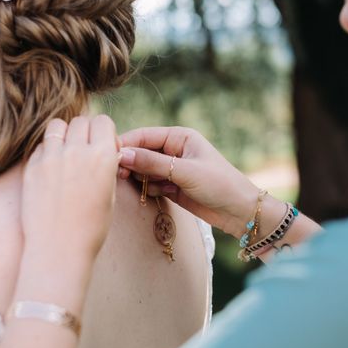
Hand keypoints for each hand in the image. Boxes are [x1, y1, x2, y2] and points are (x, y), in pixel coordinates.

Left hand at [21, 115, 120, 259]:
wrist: (59, 249)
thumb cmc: (91, 227)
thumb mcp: (110, 194)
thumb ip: (106, 166)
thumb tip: (102, 150)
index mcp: (102, 157)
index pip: (103, 122)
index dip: (105, 132)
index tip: (104, 148)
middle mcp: (77, 151)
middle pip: (81, 121)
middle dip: (86, 132)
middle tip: (85, 151)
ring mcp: (51, 157)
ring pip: (57, 126)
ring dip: (64, 135)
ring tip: (66, 154)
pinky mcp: (32, 167)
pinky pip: (41, 146)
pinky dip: (48, 151)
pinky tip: (52, 170)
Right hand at [119, 126, 260, 238]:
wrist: (239, 212)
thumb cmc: (219, 185)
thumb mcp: (184, 172)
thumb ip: (152, 164)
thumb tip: (122, 155)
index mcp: (179, 136)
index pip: (143, 135)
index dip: (125, 144)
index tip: (108, 155)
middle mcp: (173, 150)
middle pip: (140, 152)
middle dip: (131, 164)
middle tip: (120, 176)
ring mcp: (171, 169)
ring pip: (143, 170)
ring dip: (144, 179)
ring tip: (159, 187)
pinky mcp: (171, 186)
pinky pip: (151, 185)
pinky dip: (152, 190)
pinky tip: (167, 194)